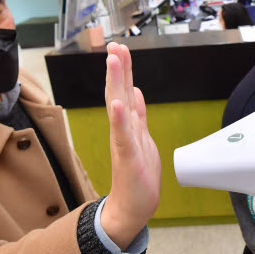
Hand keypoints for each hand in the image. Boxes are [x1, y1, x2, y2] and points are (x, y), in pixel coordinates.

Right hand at [98, 42, 160, 249]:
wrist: (131, 208)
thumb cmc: (137, 176)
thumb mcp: (142, 139)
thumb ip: (137, 116)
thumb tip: (134, 91)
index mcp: (129, 124)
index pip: (125, 90)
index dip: (123, 69)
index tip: (120, 47)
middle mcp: (123, 129)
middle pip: (118, 92)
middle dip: (117, 68)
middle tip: (114, 45)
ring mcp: (124, 142)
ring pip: (118, 107)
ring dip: (115, 83)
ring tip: (113, 61)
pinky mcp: (128, 157)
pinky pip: (123, 135)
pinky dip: (119, 118)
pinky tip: (117, 103)